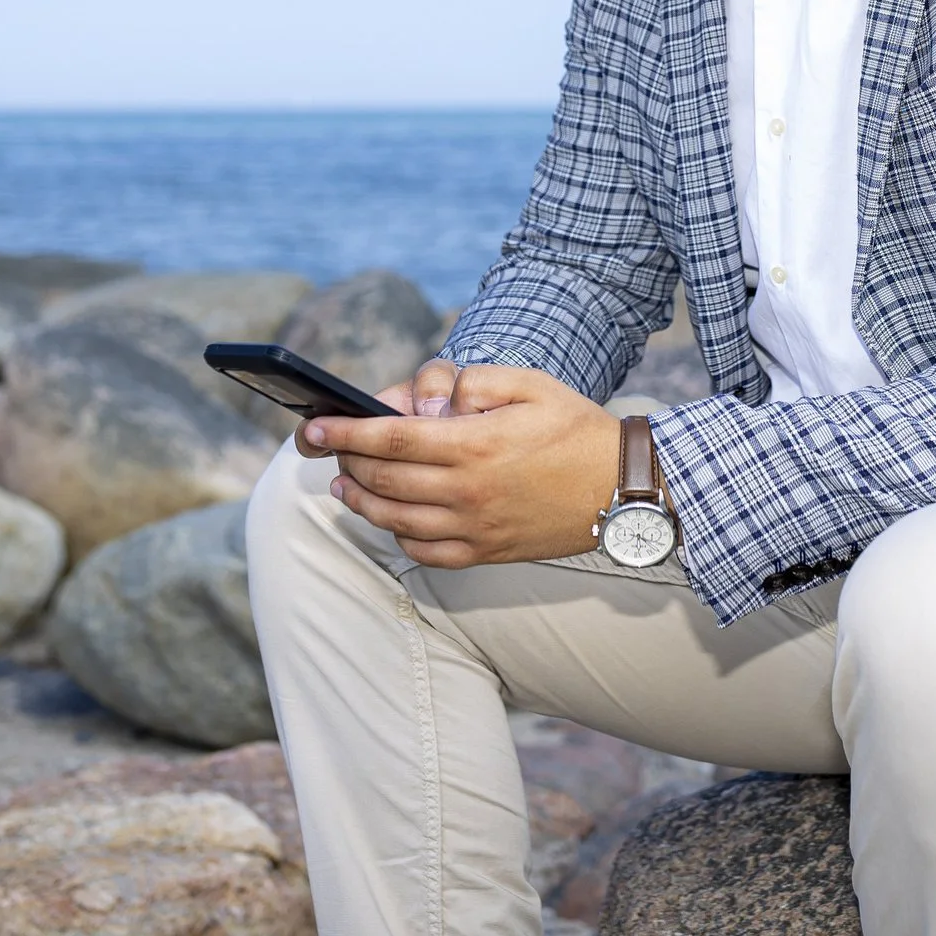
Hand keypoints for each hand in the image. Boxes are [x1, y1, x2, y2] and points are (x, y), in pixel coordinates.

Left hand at [299, 362, 621, 566]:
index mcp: (474, 444)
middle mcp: (468, 491)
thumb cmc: (574, 428)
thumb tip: (430, 400)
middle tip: (328, 449)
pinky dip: (397, 536)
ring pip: (395, 520)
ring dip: (361, 502)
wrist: (622, 487)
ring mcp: (476, 528)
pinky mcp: (487, 553)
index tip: (313, 426)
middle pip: (383, 481)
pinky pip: (425, 551)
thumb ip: (473, 382)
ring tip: (345, 485)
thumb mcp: (529, 384)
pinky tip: (390, 519)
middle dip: (346, 462)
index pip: (388, 440)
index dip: (344, 432)